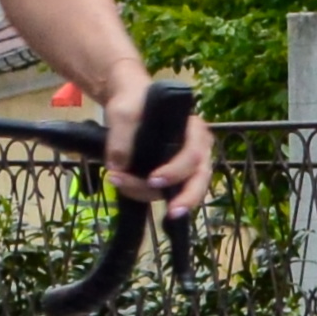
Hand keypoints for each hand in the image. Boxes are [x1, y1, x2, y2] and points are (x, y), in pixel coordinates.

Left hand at [101, 68, 213, 213]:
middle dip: (186, 198)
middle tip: (171, 213)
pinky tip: (123, 184)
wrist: (128, 103)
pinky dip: (143, 192)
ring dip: (147, 193)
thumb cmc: (133, 102)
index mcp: (193, 130)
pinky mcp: (170, 176)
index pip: (193, 155)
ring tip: (117, 181)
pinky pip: (164, 191)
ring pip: (179, 190)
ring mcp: (185, 166)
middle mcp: (196, 149)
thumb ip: (121, 138)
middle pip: (199, 179)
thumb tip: (118, 167)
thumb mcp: (123, 113)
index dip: (176, 171)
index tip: (153, 179)